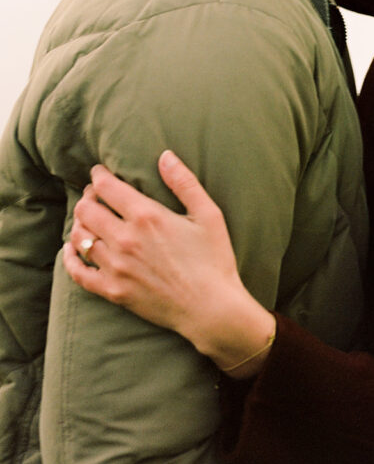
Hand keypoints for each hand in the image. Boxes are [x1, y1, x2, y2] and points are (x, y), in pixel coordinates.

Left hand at [64, 151, 275, 377]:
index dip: (99, 176)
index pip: (108, 187)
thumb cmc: (214, 259)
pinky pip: (78, 272)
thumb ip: (184, 182)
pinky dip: (70, 258)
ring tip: (87, 218)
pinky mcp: (112, 291)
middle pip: (87, 210)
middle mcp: (125, 239)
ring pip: (80, 237)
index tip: (99, 172)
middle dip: (87, 197)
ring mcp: (116, 267)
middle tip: (95, 194)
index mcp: (147, 216)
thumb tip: (165, 155)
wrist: (210, 309)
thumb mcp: (208, 214)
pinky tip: (71, 249)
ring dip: (79, 223)